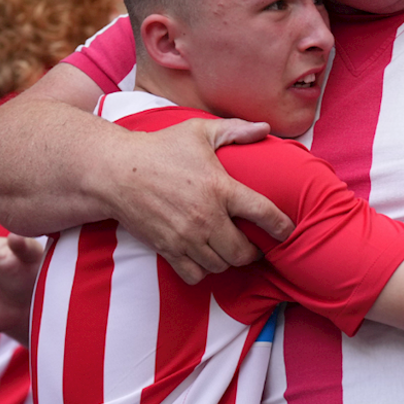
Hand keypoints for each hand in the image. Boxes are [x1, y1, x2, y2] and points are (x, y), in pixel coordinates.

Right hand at [108, 118, 292, 283]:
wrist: (116, 172)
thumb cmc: (160, 148)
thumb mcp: (199, 131)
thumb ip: (235, 130)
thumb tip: (265, 129)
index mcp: (220, 188)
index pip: (263, 213)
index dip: (281, 226)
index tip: (287, 230)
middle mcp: (206, 217)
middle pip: (243, 251)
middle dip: (254, 251)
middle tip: (254, 243)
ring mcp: (186, 237)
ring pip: (221, 265)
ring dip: (229, 260)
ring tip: (230, 249)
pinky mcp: (168, 249)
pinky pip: (195, 275)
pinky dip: (204, 270)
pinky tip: (205, 257)